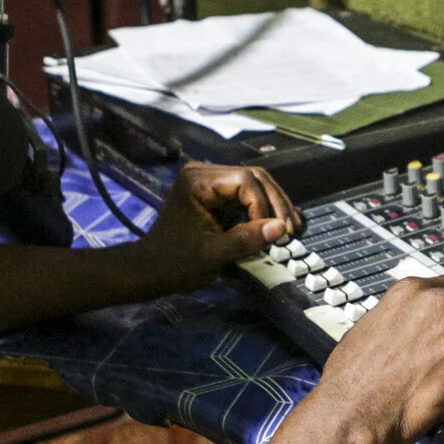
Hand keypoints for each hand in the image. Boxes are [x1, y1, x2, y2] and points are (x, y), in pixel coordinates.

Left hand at [129, 162, 302, 290]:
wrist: (151, 269)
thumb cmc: (176, 263)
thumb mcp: (213, 255)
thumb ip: (246, 239)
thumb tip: (281, 228)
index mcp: (197, 181)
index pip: (245, 181)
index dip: (264, 206)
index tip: (275, 234)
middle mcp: (204, 173)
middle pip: (254, 177)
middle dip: (276, 204)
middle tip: (293, 231)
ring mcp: (211, 182)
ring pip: (256, 184)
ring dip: (275, 206)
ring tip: (292, 230)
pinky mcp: (217, 194)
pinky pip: (248, 195)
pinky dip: (264, 209)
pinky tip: (280, 224)